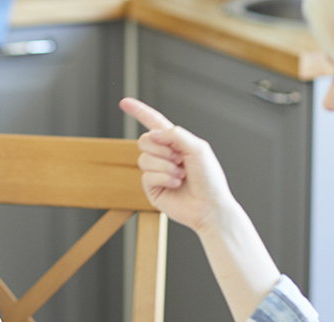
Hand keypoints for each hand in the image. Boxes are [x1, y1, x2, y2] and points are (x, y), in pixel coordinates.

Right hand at [118, 97, 238, 234]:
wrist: (209, 206)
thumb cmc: (210, 178)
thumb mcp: (198, 148)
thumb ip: (176, 135)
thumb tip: (154, 133)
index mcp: (175, 142)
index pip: (153, 122)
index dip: (139, 111)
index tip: (124, 102)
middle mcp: (164, 155)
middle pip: (143, 140)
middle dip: (161, 149)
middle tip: (179, 159)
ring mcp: (156, 171)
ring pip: (144, 159)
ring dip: (165, 166)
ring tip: (181, 174)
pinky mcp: (151, 188)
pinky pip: (147, 175)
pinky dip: (164, 178)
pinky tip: (176, 184)